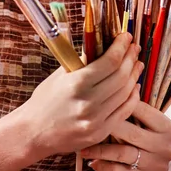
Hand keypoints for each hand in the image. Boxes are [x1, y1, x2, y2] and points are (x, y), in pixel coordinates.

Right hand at [19, 33, 143, 158]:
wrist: (33, 132)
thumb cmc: (46, 98)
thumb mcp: (61, 73)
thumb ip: (84, 59)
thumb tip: (104, 40)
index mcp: (76, 84)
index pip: (110, 61)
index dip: (121, 46)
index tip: (126, 37)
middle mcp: (88, 103)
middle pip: (121, 76)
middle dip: (131, 58)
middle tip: (134, 48)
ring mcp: (95, 121)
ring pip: (126, 93)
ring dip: (134, 75)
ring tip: (136, 63)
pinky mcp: (100, 133)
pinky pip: (124, 111)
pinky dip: (132, 95)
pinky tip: (134, 85)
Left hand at [81, 100, 170, 170]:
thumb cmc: (142, 140)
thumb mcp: (146, 124)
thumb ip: (137, 108)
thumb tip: (125, 81)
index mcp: (170, 129)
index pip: (145, 112)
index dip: (124, 103)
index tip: (104, 97)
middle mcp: (166, 148)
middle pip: (133, 132)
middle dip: (109, 125)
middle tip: (89, 118)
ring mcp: (155, 166)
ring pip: (122, 153)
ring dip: (100, 148)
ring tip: (84, 143)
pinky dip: (102, 165)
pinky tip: (91, 161)